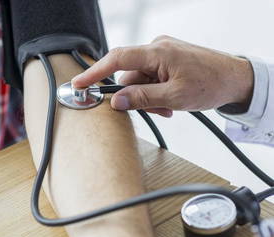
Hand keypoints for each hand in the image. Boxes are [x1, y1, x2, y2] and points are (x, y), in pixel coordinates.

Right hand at [72, 35, 253, 117]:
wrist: (234, 78)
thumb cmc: (210, 84)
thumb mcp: (174, 96)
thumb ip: (143, 98)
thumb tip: (117, 101)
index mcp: (157, 52)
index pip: (117, 59)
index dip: (95, 72)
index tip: (79, 84)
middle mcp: (157, 49)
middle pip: (129, 76)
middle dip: (136, 97)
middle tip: (154, 111)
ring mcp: (163, 55)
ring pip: (141, 81)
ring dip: (149, 98)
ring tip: (168, 108)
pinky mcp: (168, 62)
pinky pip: (151, 79)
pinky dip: (156, 94)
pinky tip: (169, 102)